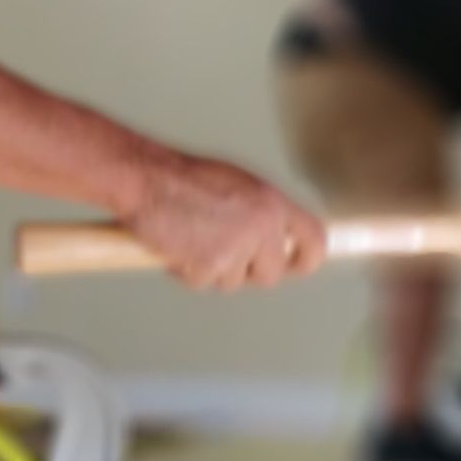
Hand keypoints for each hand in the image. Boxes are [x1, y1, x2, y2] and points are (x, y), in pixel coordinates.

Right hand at [130, 154, 326, 290]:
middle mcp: (261, 226)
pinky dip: (187, 271)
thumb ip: (259, 214)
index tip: (297, 265)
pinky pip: (202, 282)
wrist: (147, 179)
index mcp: (272, 203)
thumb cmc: (182, 178)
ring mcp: (236, 248)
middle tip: (223, 256)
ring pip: (233, 282)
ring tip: (192, 239)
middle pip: (271, 274)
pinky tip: (177, 245)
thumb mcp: (238, 186)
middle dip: (247, 271)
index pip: (313, 239)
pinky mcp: (209, 265)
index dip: (307, 258)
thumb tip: (269, 239)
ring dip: (212, 270)